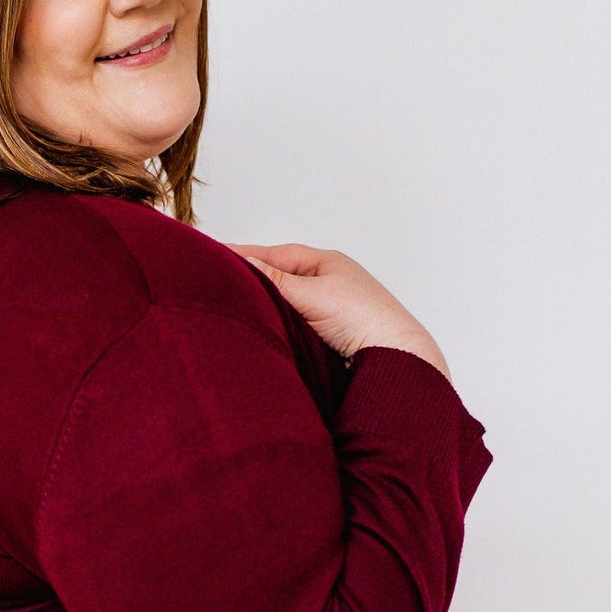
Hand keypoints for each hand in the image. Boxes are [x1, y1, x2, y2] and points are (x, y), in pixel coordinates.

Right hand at [229, 243, 451, 381]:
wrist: (396, 357)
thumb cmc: (363, 318)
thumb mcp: (310, 293)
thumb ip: (274, 280)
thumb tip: (244, 263)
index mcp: (326, 262)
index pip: (275, 254)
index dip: (244, 255)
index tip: (213, 254)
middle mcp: (328, 281)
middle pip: (279, 276)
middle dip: (251, 278)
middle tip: (217, 280)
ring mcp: (329, 307)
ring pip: (286, 301)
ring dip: (265, 303)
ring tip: (234, 304)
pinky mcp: (329, 333)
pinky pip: (294, 321)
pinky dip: (278, 322)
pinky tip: (263, 328)